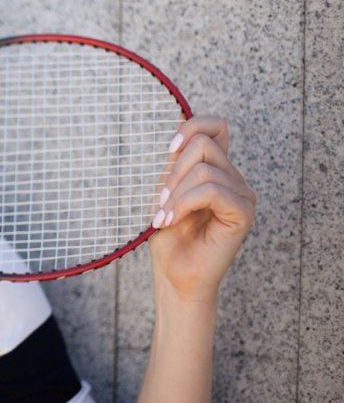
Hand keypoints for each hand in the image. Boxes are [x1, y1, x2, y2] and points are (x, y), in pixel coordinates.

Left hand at [147, 115, 256, 302]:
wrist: (174, 275)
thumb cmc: (167, 236)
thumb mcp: (163, 191)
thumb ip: (172, 163)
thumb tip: (169, 130)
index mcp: (216, 169)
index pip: (215, 127)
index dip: (191, 127)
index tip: (167, 148)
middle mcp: (233, 179)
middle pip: (204, 144)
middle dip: (174, 169)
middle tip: (160, 199)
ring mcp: (242, 195)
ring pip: (205, 169)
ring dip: (175, 192)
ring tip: (163, 215)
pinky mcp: (243, 214)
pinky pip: (212, 191)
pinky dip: (184, 203)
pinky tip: (171, 219)